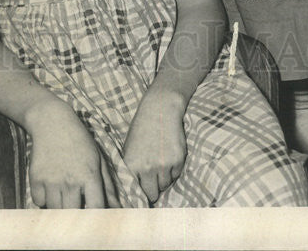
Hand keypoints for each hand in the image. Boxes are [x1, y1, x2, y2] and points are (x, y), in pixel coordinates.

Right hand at [27, 97, 119, 208]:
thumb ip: (107, 186)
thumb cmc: (79, 141)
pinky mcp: (36, 179)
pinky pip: (39, 202)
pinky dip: (44, 200)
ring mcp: (52, 180)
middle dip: (75, 215)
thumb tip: (117, 208)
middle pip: (73, 215)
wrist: (52, 122)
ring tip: (63, 195)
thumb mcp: (98, 159)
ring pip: (55, 211)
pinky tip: (50, 188)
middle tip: (76, 209)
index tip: (94, 221)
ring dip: (59, 208)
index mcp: (90, 175)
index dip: (95, 219)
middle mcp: (71, 180)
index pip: (95, 208)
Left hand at [123, 87, 186, 203]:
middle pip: (152, 194)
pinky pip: (176, 175)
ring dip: (164, 177)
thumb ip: (131, 170)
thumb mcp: (129, 148)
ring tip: (160, 160)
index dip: (139, 196)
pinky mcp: (178, 159)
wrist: (160, 109)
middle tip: (153, 180)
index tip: (141, 199)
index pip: (136, 193)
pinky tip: (169, 154)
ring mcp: (163, 164)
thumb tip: (134, 192)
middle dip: (153, 190)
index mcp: (131, 165)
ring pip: (165, 185)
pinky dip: (174, 169)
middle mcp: (147, 167)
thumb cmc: (142, 128)